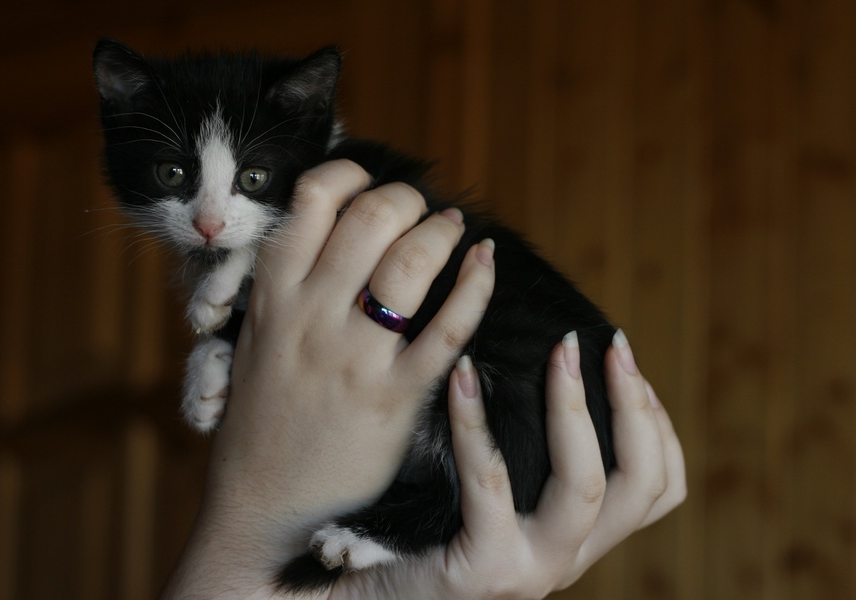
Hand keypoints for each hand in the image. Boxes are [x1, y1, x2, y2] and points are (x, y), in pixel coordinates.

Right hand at [161, 160, 495, 597]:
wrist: (260, 507)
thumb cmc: (261, 421)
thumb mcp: (255, 341)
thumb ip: (286, 289)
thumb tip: (330, 239)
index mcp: (272, 295)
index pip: (312, 198)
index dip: (351, 174)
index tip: (372, 182)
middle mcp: (310, 315)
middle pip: (370, 218)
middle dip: (406, 198)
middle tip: (420, 209)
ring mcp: (353, 356)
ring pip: (408, 263)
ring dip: (440, 231)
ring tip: (454, 229)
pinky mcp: (393, 398)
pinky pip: (446, 328)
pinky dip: (474, 286)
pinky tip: (486, 263)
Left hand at [330, 331, 685, 598]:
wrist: (371, 598)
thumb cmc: (426, 534)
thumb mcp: (496, 498)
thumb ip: (528, 459)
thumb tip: (550, 366)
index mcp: (580, 536)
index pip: (660, 489)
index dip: (659, 425)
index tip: (632, 368)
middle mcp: (569, 557)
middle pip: (642, 485)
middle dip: (635, 406)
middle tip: (610, 343)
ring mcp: (532, 570)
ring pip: (584, 485)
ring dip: (574, 407)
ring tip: (558, 350)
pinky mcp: (484, 569)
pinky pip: (490, 482)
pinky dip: (477, 422)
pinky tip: (463, 375)